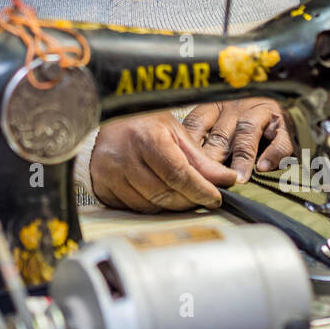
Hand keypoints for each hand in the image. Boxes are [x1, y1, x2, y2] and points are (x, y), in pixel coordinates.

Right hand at [89, 114, 237, 212]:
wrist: (107, 119)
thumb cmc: (142, 122)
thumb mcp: (175, 132)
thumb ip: (200, 160)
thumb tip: (226, 180)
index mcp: (145, 138)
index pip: (179, 175)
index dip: (200, 190)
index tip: (215, 197)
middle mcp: (124, 157)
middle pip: (165, 194)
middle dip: (189, 200)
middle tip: (202, 197)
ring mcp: (109, 175)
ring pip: (150, 206)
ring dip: (170, 205)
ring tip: (180, 194)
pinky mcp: (102, 188)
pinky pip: (133, 208)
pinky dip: (150, 205)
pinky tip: (156, 193)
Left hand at [181, 98, 294, 181]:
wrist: (280, 102)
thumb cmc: (240, 120)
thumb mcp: (216, 121)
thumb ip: (201, 138)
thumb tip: (182, 164)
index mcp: (214, 106)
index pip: (196, 124)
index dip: (189, 146)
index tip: (184, 167)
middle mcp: (235, 107)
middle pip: (220, 134)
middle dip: (212, 157)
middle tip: (207, 179)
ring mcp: (260, 114)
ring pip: (247, 135)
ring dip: (241, 158)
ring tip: (237, 178)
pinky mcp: (283, 125)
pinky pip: (279, 140)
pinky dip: (272, 154)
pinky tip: (263, 168)